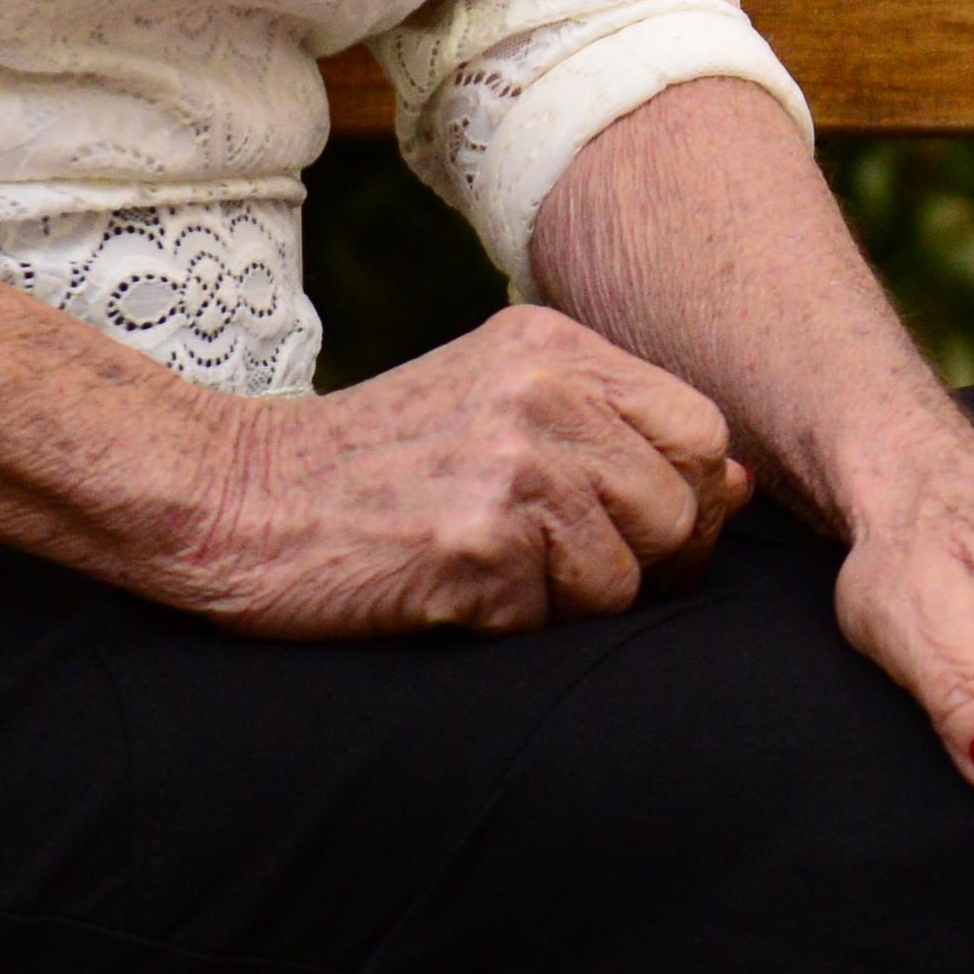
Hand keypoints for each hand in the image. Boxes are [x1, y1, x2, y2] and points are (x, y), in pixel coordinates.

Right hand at [153, 305, 747, 638]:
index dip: (688, 499)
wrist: (232, 499)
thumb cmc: (374, 466)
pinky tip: (448, 591)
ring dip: (569, 603)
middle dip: (639, 562)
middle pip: (680, 507)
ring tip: (491, 573)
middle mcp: (543, 392)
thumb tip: (741, 484)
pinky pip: (553, 619)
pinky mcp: (474, 544)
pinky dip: (509, 626)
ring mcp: (510, 465)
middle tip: (556, 569)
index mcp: (555, 347)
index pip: (703, 431)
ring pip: (625, 577)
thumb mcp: (498, 404)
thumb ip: (615, 431)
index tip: (635, 532)